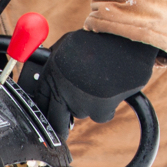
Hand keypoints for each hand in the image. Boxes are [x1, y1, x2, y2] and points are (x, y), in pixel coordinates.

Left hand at [23, 30, 156, 140]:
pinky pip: (101, 116)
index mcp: (51, 73)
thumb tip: (39, 76)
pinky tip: (112, 91)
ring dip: (88, 106)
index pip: (40, 101)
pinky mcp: (99, 109)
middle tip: (64, 128)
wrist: (127, 37)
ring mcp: (80, 101)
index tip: (48, 117)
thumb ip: (54, 62)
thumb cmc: (99, 39)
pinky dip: (107, 108)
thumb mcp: (67, 44)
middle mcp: (61, 90)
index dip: (45, 110)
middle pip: (55, 119)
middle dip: (60, 125)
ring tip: (99, 85)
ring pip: (81, 113)